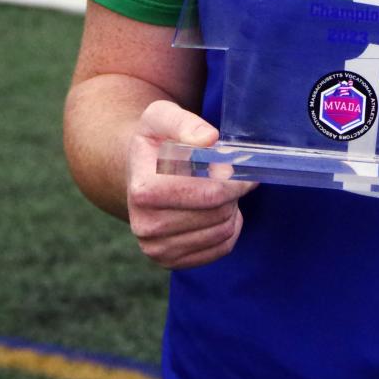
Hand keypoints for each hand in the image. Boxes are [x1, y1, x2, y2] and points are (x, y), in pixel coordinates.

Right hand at [126, 100, 256, 269]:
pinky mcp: (170, 262)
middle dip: (232, 191)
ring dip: (231, 209)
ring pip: (222, 232)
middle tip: (228, 175)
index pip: (209, 193)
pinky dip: (229, 228)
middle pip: (218, 213)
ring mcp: (156, 249)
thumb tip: (209, 139)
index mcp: (144, 190)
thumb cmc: (156, 142)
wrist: (139, 172)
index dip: (234, 178)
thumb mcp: (163, 116)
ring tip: (218, 190)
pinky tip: (216, 210)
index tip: (239, 164)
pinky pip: (220, 249)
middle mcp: (145, 226)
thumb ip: (185, 122)